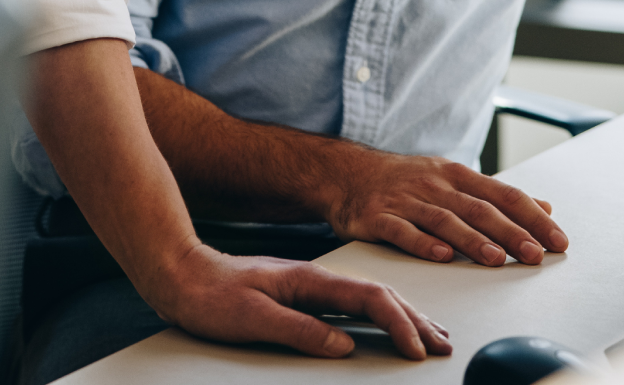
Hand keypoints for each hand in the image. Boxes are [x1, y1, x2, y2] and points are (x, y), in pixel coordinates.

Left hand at [139, 242, 451, 359]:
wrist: (181, 274)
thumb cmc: (210, 295)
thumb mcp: (253, 318)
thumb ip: (300, 330)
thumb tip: (344, 344)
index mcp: (310, 281)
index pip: (370, 299)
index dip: (399, 324)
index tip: (417, 349)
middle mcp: (316, 280)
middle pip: (380, 296)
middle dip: (415, 320)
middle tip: (442, 344)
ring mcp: (311, 287)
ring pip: (371, 299)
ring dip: (404, 316)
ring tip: (428, 334)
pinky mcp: (303, 297)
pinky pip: (353, 305)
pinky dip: (380, 316)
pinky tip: (384, 325)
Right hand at [317, 149, 566, 267]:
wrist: (346, 173)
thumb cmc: (406, 181)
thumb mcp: (453, 179)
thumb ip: (497, 196)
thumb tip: (545, 207)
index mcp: (457, 175)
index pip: (503, 194)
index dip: (532, 217)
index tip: (557, 240)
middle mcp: (434, 186)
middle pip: (478, 209)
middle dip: (511, 232)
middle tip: (536, 254)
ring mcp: (405, 201)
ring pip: (445, 220)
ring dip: (472, 240)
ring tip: (497, 259)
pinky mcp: (377, 217)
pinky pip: (402, 232)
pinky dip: (423, 243)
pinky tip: (442, 256)